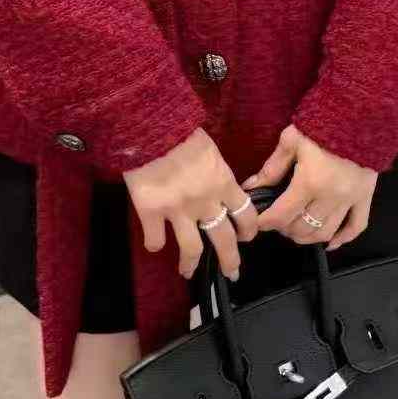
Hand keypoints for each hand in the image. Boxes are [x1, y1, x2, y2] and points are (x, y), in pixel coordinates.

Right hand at [123, 128, 259, 282]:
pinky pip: (156, 240)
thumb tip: (217, 185)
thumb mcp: (208, 149)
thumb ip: (215, 171)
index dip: (248, 230)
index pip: (245, 214)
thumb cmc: (179, 130)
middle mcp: (205, 201)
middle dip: (230, 259)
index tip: (246, 237)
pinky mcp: (151, 213)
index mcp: (222, 182)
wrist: (149, 126)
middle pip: (224, 239)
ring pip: (192, 249)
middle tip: (232, 271)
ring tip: (188, 271)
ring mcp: (178, 210)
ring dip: (191, 264)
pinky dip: (155, 244)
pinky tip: (155, 243)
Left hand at [243, 124, 378, 250]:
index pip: (282, 214)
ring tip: (296, 230)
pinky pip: (356, 227)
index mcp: (309, 182)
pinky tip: (330, 242)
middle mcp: (331, 196)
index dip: (266, 223)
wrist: (361, 113)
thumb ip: (272, 167)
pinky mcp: (365, 197)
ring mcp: (350, 199)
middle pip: (303, 228)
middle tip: (277, 222)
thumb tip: (250, 186)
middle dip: (285, 229)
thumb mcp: (292, 140)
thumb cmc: (323, 123)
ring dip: (307, 237)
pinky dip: (342, 239)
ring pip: (326, 232)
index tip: (258, 223)